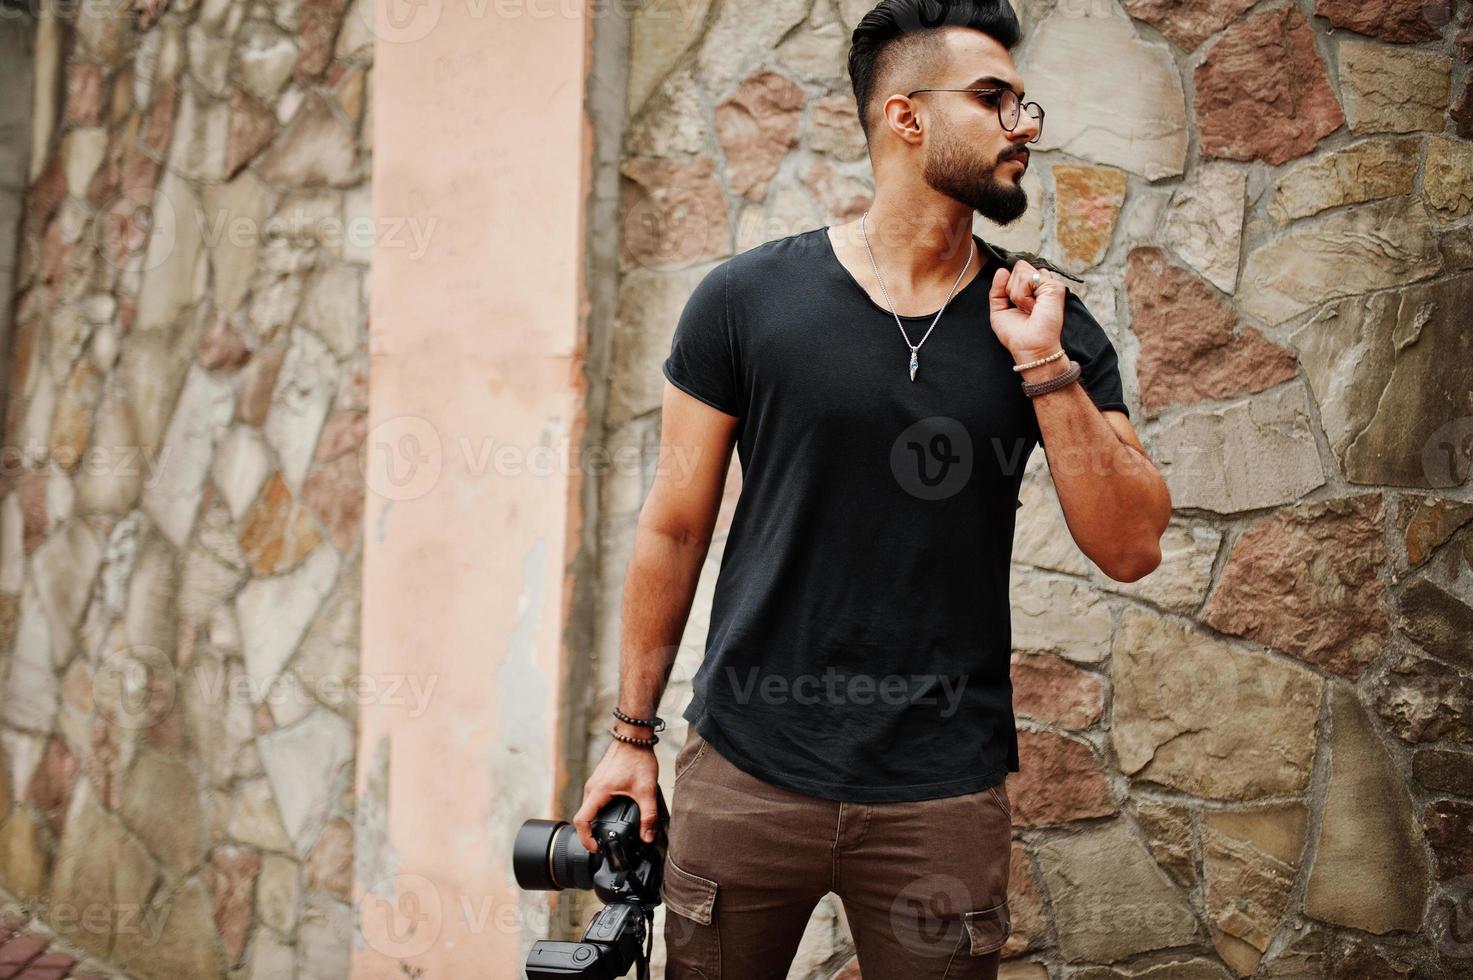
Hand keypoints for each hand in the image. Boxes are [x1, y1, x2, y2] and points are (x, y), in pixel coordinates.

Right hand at [573, 736, 659, 852]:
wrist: (634, 737)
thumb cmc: (638, 758)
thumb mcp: (647, 790)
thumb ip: (648, 815)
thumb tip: (648, 837)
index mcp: (598, 792)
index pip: (581, 820)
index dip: (585, 838)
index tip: (596, 848)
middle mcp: (592, 787)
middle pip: (583, 816)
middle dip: (590, 833)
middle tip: (603, 844)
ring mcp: (594, 782)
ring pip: (588, 807)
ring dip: (594, 821)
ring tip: (608, 831)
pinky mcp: (599, 779)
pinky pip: (593, 799)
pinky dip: (598, 810)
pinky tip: (612, 814)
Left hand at [988, 259, 1065, 362]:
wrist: (1029, 348)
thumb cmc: (1016, 335)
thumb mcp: (999, 310)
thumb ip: (997, 290)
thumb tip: (1002, 270)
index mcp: (1033, 288)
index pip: (1017, 270)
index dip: (1009, 285)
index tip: (1015, 305)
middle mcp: (1042, 284)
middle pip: (1018, 267)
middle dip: (1012, 288)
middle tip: (1022, 308)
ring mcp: (1049, 284)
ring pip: (1021, 270)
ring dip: (1017, 294)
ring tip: (1028, 310)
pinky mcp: (1054, 287)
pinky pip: (1027, 278)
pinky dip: (1022, 296)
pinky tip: (1032, 308)